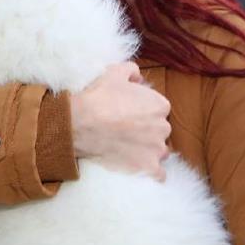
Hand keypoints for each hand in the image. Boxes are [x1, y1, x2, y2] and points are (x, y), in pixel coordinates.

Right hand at [70, 62, 171, 180]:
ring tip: (129, 150)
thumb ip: (132, 71)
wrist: (81, 124)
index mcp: (159, 105)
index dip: (144, 112)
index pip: (159, 110)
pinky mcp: (148, 168)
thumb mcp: (114, 72)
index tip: (130, 115)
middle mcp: (163, 127)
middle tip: (126, 132)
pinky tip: (140, 168)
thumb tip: (137, 77)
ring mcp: (156, 149)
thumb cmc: (98, 98)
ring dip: (149, 151)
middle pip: (160, 131)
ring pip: (160, 152)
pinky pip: (159, 174)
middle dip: (147, 131)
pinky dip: (152, 172)